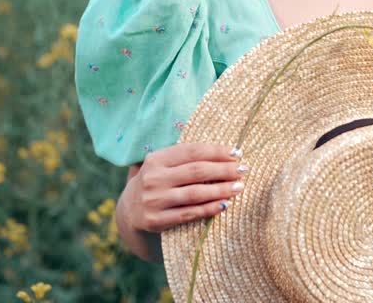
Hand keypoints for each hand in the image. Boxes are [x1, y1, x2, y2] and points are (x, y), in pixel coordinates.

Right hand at [119, 142, 247, 232]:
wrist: (129, 212)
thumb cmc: (156, 182)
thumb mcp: (161, 165)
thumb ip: (184, 157)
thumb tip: (225, 151)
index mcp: (156, 159)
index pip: (192, 151)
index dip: (217, 151)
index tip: (237, 153)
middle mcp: (153, 178)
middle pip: (196, 171)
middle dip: (224, 169)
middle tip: (243, 170)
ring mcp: (154, 200)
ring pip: (195, 193)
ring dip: (221, 189)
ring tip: (239, 187)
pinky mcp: (157, 220)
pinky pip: (189, 214)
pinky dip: (209, 209)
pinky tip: (225, 205)